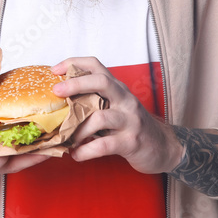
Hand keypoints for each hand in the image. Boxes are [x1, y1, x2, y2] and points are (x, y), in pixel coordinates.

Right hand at [0, 79, 48, 180]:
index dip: (3, 158)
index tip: (18, 146)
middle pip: (10, 165)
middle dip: (29, 155)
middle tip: (47, 143)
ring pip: (19, 163)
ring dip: (36, 153)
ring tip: (54, 141)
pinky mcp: (5, 160)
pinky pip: (22, 158)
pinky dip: (34, 150)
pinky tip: (48, 139)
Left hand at [51, 57, 182, 174]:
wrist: (162, 147)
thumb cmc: (131, 126)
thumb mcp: (115, 107)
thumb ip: (94, 101)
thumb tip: (59, 101)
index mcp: (118, 88)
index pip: (96, 65)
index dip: (74, 63)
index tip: (54, 70)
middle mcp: (125, 99)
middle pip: (101, 82)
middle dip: (75, 84)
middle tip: (56, 92)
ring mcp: (130, 120)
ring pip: (100, 117)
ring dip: (78, 129)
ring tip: (67, 138)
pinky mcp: (131, 142)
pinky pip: (103, 145)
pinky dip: (85, 151)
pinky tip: (76, 154)